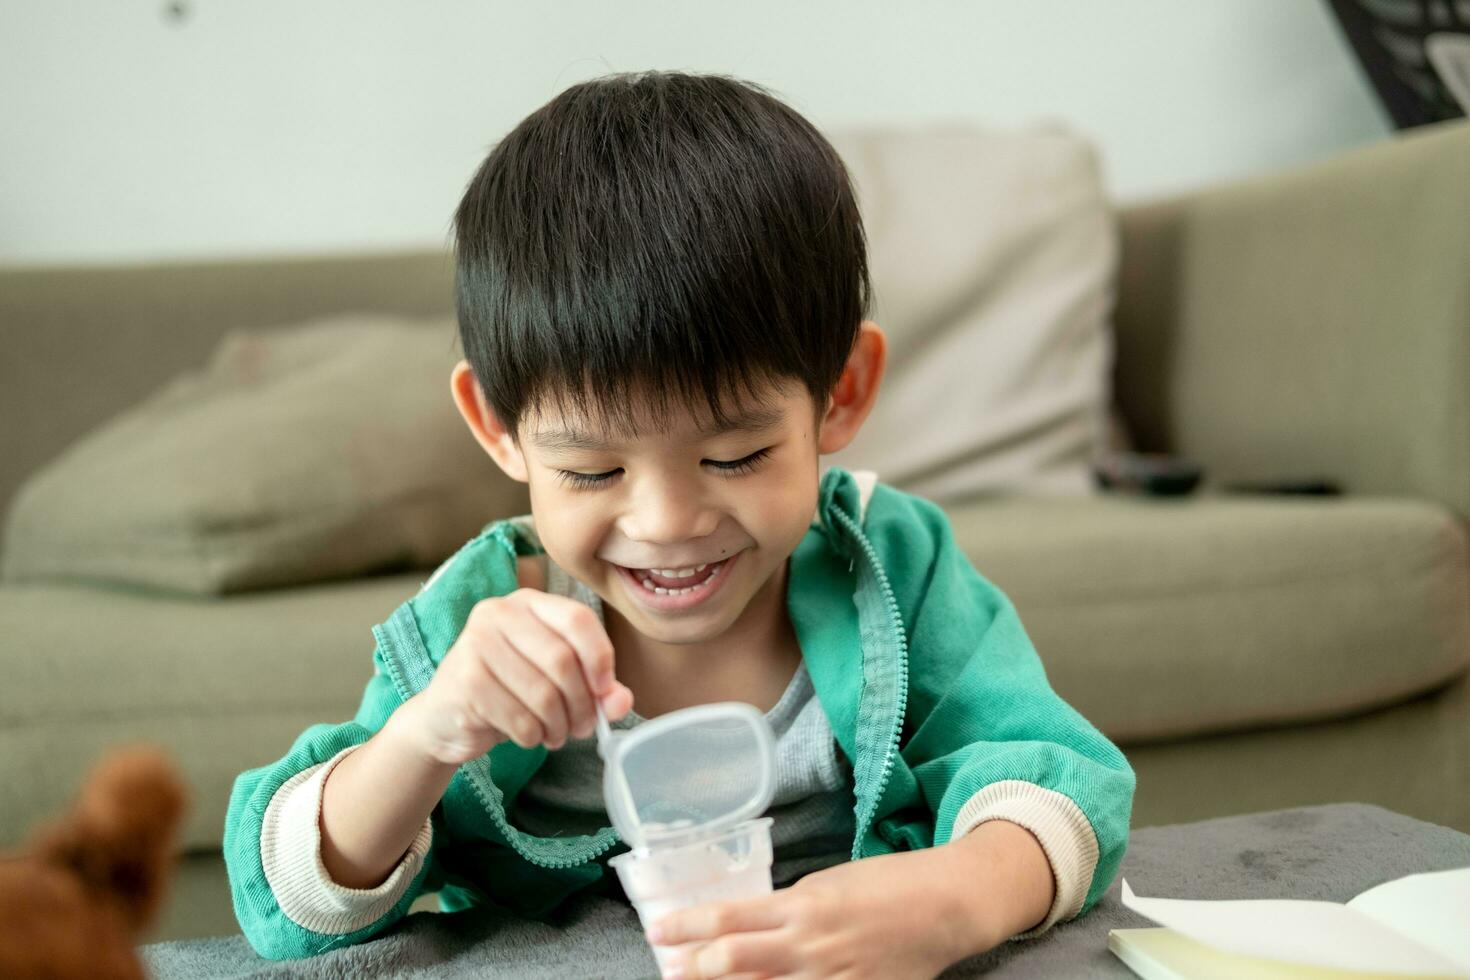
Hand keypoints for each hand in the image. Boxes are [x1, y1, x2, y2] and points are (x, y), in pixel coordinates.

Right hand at [398, 589, 633, 763]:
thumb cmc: (508, 691)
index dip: (600, 658)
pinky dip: (534, 736)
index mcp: (528, 603)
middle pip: (563, 660)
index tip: (606, 690)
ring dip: (559, 725)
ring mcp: (475, 645)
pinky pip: (519, 718)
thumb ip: (596, 688)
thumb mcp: (556, 682)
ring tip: (557, 734)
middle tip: (584, 727)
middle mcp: (498, 613)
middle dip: (582, 703)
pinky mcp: (464, 682)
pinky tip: (530, 736)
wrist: (445, 718)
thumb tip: (621, 701)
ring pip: (543, 694)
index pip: (578, 618)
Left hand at [646, 847, 988, 979]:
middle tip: (668, 970)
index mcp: (801, 904)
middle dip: (695, 970)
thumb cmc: (888, 884)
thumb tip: (752, 930)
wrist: (947, 905)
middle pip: (734, 963)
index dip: (686, 926)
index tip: (656, 931)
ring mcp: (833, 978)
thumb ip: (790, 909)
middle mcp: (810, 944)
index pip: (728, 917)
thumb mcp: (829, 884)